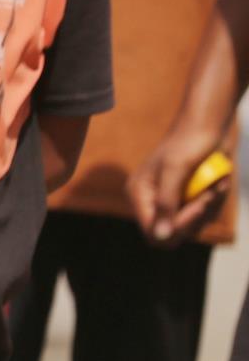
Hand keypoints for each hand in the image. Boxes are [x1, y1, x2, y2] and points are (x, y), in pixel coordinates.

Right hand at [129, 123, 230, 246]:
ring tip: (218, 183)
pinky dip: (216, 201)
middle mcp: (152, 201)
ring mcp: (172, 201)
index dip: (177, 226)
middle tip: (211, 194)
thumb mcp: (175, 169)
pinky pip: (204, 216)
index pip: (154, 231)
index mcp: (139, 194)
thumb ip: (165, 203)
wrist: (210, 124)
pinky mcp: (189, 199)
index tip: (199, 207)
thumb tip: (160, 237)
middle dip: (197, 216)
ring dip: (211, 206)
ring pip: (193, 226)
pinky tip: (219, 183)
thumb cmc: (189, 140)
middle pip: (174, 234)